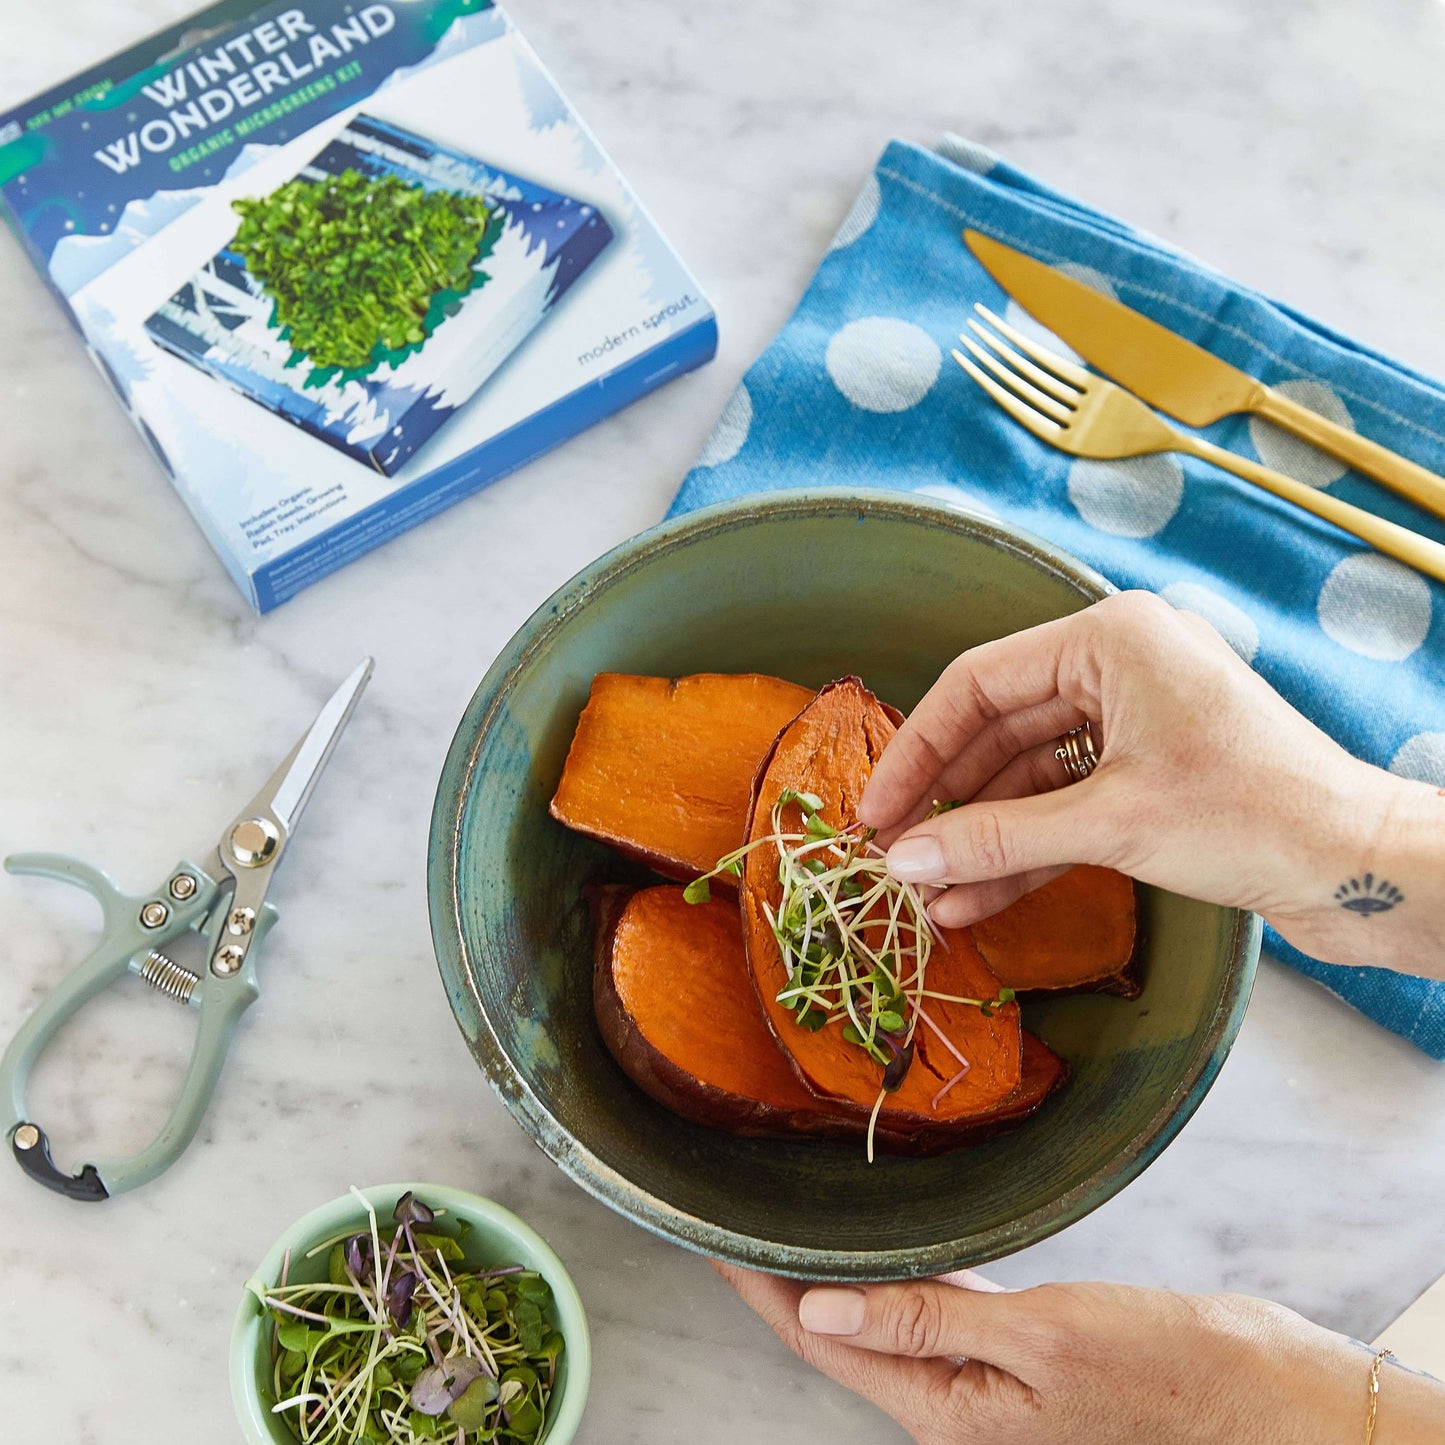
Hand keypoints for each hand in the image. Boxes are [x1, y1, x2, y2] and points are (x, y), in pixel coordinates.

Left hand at [713, 1263, 1444, 1443]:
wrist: (1267, 1400)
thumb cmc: (1169, 1376)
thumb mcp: (1044, 1340)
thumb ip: (930, 1324)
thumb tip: (828, 1304)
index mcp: (946, 1410)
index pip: (824, 1341)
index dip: (762, 1291)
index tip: (714, 1238)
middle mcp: (954, 1399)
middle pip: (842, 1332)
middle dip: (782, 1279)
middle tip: (737, 1214)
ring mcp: (987, 1376)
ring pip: (884, 1319)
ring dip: (834, 1272)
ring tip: (791, 1219)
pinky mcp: (1022, 1348)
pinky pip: (935, 1311)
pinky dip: (898, 1272)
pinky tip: (887, 1240)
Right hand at [858, 590, 1444, 973]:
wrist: (1366, 869)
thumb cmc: (1254, 817)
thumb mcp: (1110, 824)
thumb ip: (996, 837)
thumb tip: (903, 859)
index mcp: (1112, 638)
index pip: (979, 683)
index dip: (917, 750)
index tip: (875, 811)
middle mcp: (1121, 666)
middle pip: (999, 730)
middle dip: (948, 802)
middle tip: (893, 856)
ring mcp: (1138, 721)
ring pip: (1031, 776)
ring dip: (983, 836)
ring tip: (930, 895)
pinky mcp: (1154, 774)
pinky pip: (1068, 805)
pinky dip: (1027, 849)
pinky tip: (977, 898)